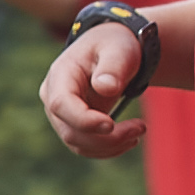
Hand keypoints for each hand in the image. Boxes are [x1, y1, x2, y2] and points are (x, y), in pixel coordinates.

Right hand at [41, 20, 149, 157]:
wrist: (112, 50)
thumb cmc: (115, 46)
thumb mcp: (118, 49)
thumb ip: (112, 66)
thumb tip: (106, 88)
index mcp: (60, 75)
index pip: (61, 105)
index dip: (83, 120)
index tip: (112, 124)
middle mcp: (53, 97)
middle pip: (70, 131)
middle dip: (106, 137)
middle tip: (141, 128)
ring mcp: (61, 114)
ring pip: (78, 144)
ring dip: (110, 146)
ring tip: (139, 131)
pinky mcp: (73, 125)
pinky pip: (86, 146)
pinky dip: (108, 148)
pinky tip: (130, 138)